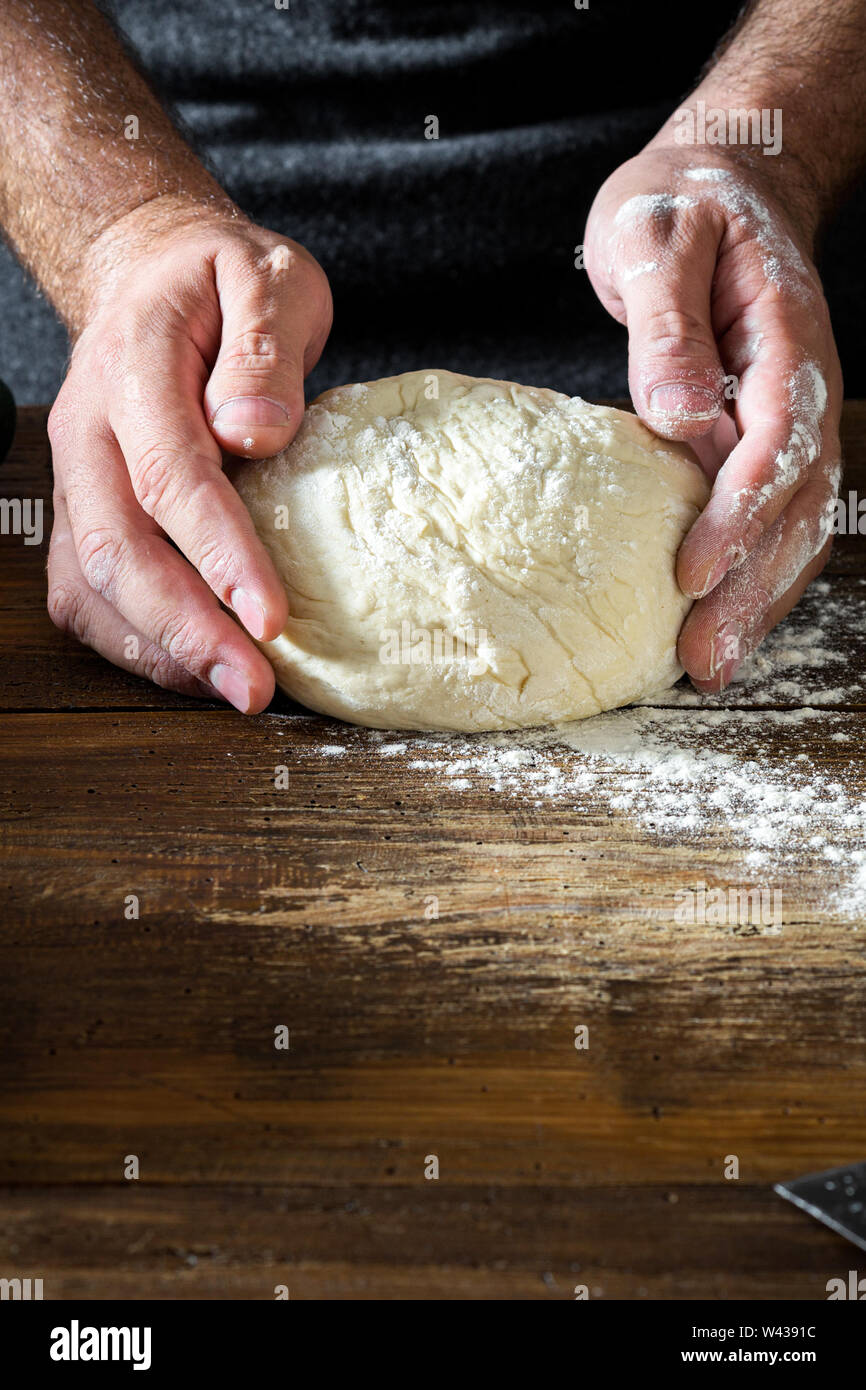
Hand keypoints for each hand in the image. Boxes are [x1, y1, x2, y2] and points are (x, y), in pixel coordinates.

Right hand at [46, 196, 331, 710]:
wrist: (151, 273)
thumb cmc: (222, 282)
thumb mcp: (269, 279)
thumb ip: (265, 347)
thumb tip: (254, 430)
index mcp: (134, 367)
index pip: (170, 475)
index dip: (217, 554)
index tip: (269, 615)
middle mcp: (88, 429)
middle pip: (114, 547)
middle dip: (185, 628)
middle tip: (254, 687)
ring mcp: (76, 474)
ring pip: (88, 581)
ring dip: (158, 649)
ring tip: (230, 691)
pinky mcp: (83, 509)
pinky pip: (86, 592)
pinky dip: (135, 642)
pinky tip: (192, 669)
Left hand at [584, 144, 841, 690]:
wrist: (723, 181)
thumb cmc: (681, 202)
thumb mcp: (658, 235)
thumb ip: (669, 325)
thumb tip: (678, 414)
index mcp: (785, 337)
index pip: (774, 443)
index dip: (737, 515)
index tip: (690, 574)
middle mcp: (803, 389)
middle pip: (796, 505)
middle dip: (752, 587)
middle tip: (702, 658)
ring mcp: (795, 418)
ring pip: (797, 524)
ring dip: (761, 600)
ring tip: (711, 666)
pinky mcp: (769, 439)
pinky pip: (779, 518)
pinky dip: (756, 574)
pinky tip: (722, 622)